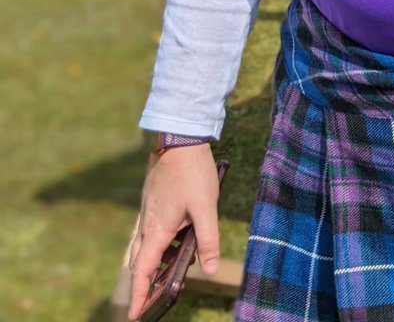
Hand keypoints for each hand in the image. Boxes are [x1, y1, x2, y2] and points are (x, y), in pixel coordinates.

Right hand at [128, 144, 220, 320]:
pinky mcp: (153, 200)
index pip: (143, 271)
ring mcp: (148, 211)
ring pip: (143, 246)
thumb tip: (211, 270)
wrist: (179, 137)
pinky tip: (173, 240)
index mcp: (157, 230)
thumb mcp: (206, 208)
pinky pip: (149, 231)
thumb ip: (208, 239)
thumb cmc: (193, 172)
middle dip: (142, 284)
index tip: (135, 316)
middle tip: (148, 301)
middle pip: (139, 262)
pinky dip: (156, 245)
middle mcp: (147, 223)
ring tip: (165, 275)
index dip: (139, 295)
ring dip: (150, 264)